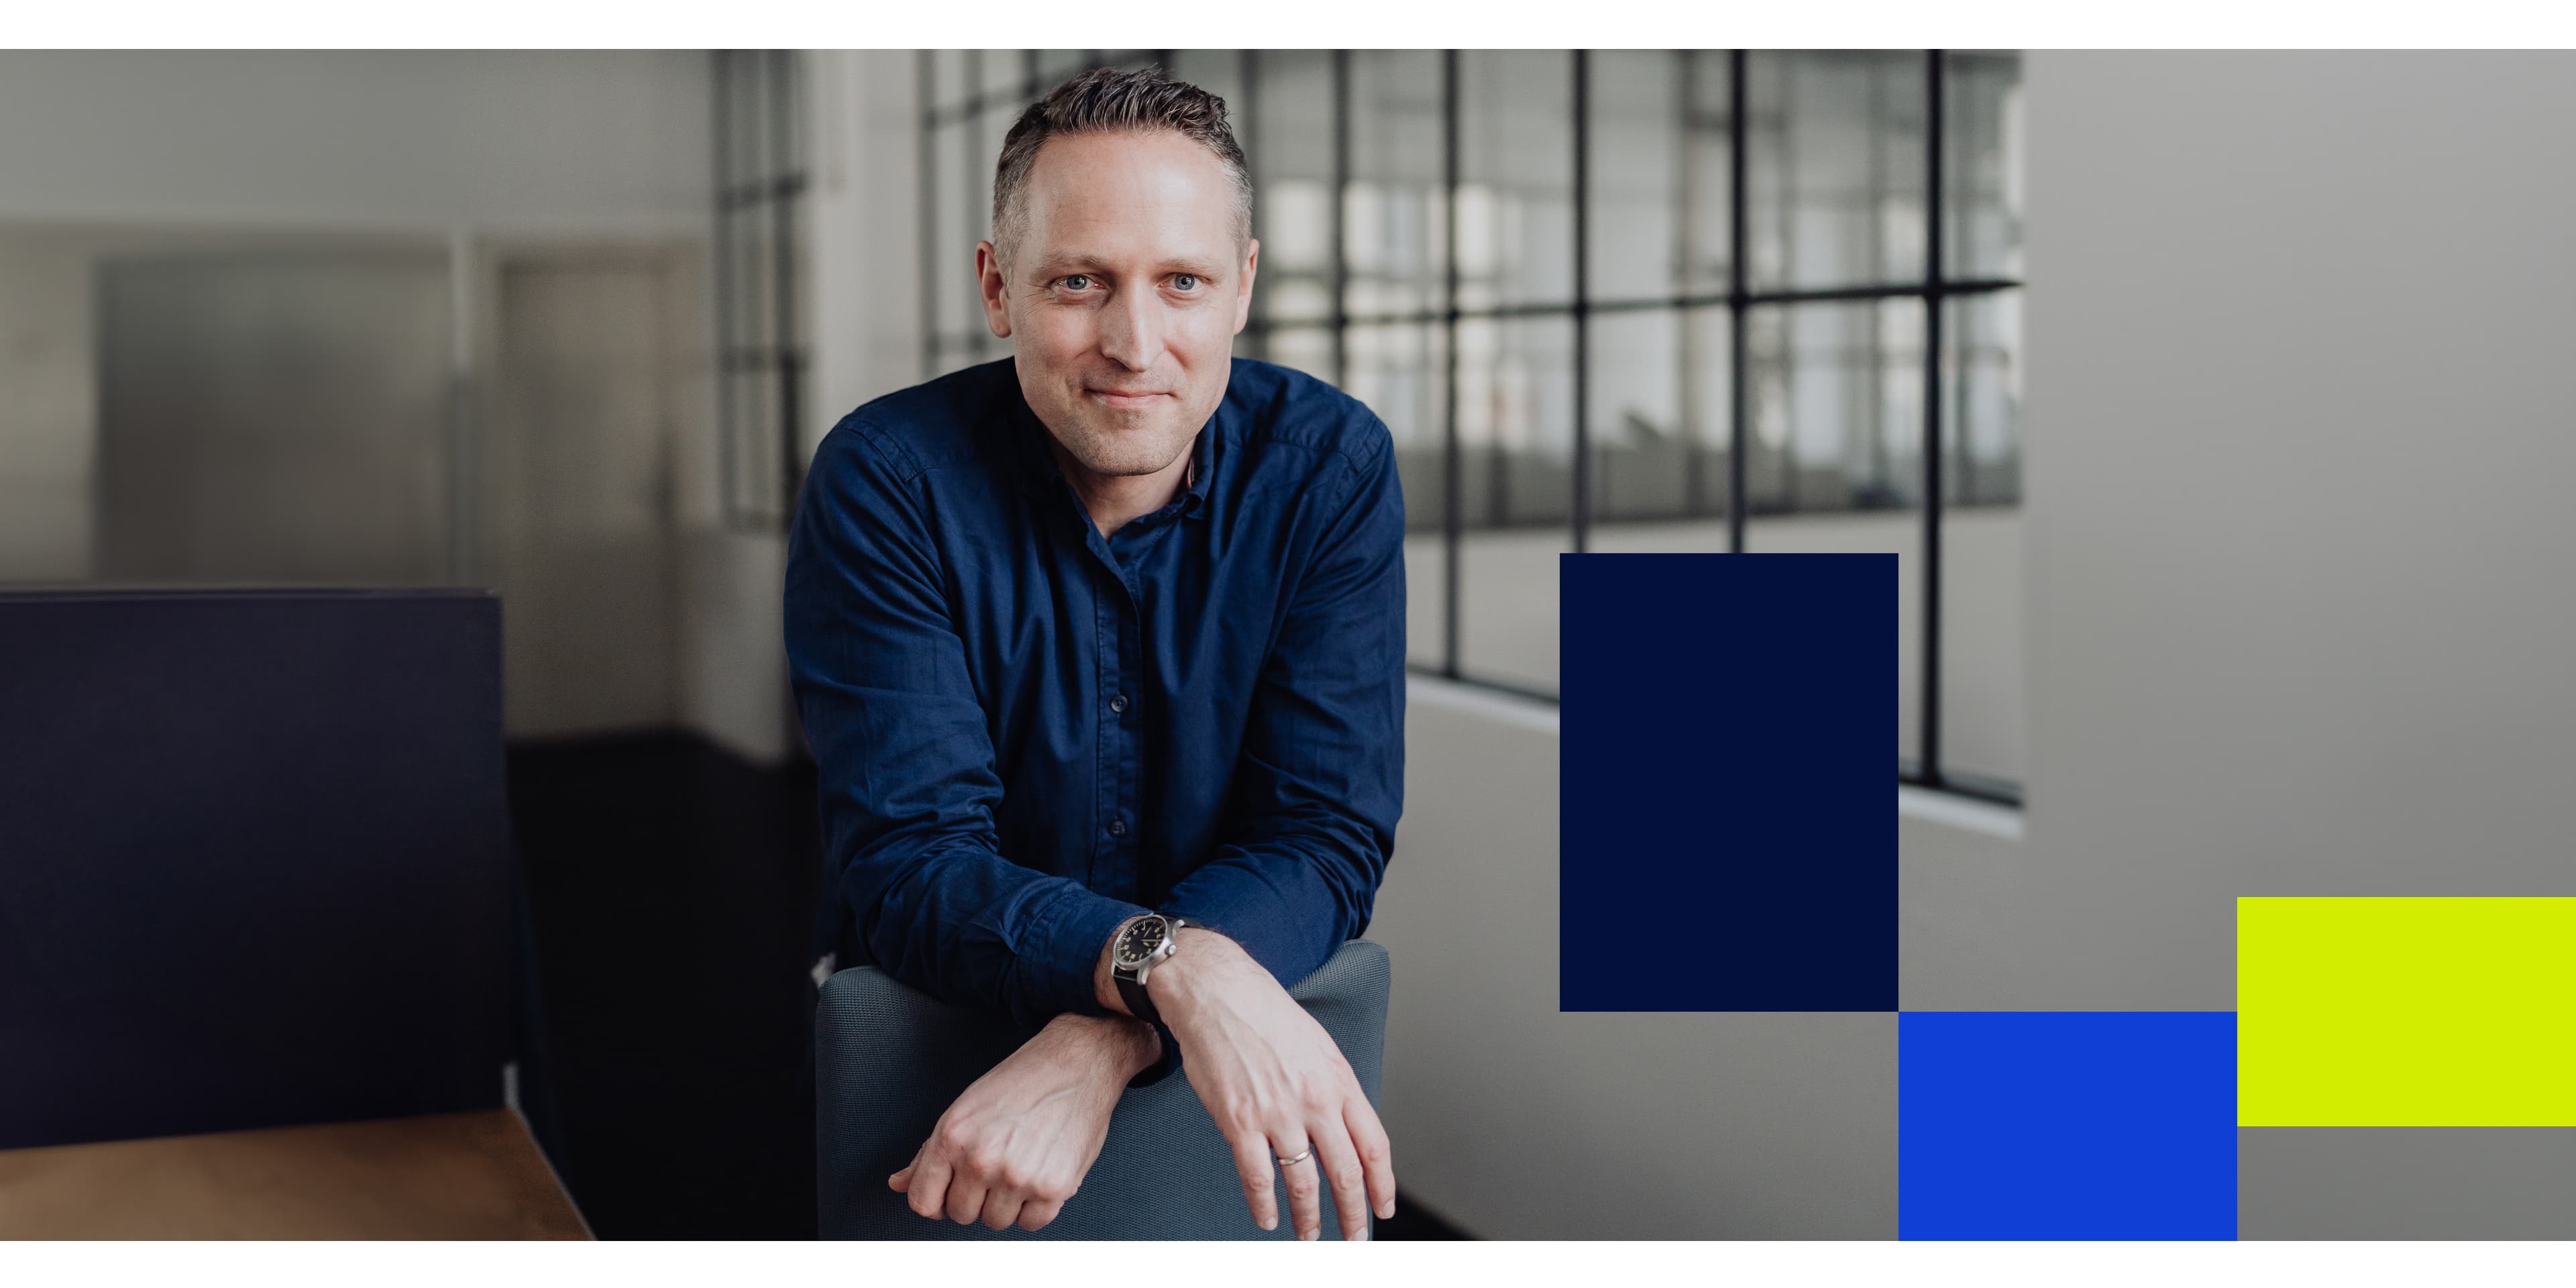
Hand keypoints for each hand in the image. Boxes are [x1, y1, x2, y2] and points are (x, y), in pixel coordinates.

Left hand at [889, 1011, 1158, 1231]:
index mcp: (953, 1136)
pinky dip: (1035, 1208)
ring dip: (1006, 1203)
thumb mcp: (965, 1108)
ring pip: (996, 1222)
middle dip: (975, 1197)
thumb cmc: (1023, 1081)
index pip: (924, 1202)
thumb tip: (900, 1183)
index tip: (950, 1192)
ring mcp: (1018, 1176)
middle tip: (995, 1167)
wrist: (1078, 1063)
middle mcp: (982, 1159)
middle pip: (961, 1214)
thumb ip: (929, 1152)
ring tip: (1020, 1167)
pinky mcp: (1054, 1187)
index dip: (936, 1200)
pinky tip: (1039, 1176)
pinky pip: (1032, 1224)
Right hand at [1150, 930, 1395, 1240]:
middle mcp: (1314, 1100)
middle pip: (1345, 1173)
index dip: (1382, 1185)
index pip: (1374, 1145)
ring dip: (1309, 1219)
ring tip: (1309, 1238)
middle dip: (1353, 1215)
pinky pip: (1258, 1178)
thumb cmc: (1263, 1012)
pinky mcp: (1239, 1121)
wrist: (1216, 991)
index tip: (1382, 1209)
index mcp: (1338, 1080)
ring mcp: (1277, 1114)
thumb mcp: (1317, 1044)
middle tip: (1354, 1240)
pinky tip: (1268, 1218)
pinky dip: (1265, 1206)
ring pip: (1304, 1184)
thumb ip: (1333, 1087)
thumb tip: (1343, 1126)